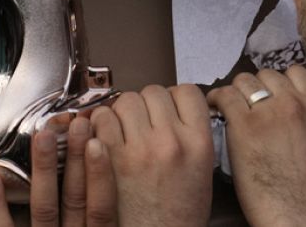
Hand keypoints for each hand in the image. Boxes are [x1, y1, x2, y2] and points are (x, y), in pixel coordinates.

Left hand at [0, 116, 117, 226]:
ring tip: (42, 137)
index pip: (102, 207)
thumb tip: (119, 180)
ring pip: (44, 207)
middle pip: (74, 199)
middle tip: (78, 125)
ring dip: (44, 170)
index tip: (99, 143)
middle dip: (76, 160)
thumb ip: (105, 214)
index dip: (101, 175)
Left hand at [91, 85, 213, 226]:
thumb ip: (193, 137)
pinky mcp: (111, 159)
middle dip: (147, 103)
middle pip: (154, 92)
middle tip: (144, 120)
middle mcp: (170, 141)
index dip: (175, 97)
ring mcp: (140, 148)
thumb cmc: (178, 218)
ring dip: (123, 110)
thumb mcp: (203, 173)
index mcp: (198, 143)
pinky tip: (106, 136)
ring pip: (127, 100)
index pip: (187, 92)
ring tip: (124, 128)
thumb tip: (178, 111)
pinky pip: (103, 119)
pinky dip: (102, 122)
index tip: (169, 105)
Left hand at [207, 67, 305, 226]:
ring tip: (229, 104)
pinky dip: (217, 98)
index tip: (272, 92)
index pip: (296, 72)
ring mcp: (266, 112)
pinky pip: (224, 96)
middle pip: (266, 75)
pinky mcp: (243, 125)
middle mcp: (291, 104)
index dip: (281, 80)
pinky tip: (215, 106)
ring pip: (244, 80)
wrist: (295, 210)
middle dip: (256, 87)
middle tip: (249, 103)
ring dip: (235, 91)